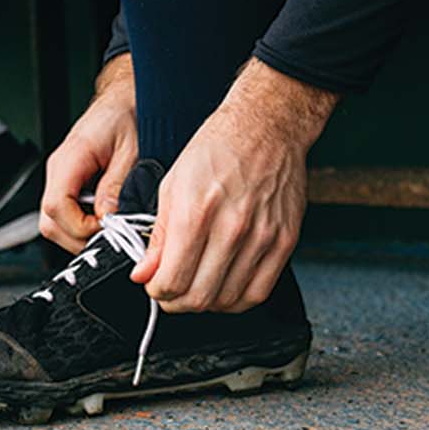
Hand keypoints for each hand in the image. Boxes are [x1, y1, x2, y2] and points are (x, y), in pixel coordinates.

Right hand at [40, 55, 137, 251]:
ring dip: (80, 233)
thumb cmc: (129, 113)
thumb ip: (118, 186)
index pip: (56, 207)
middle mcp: (59, 168)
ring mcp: (61, 176)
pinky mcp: (69, 181)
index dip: (80, 228)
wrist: (126, 96)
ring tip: (109, 228)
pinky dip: (82, 223)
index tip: (106, 229)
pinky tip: (103, 218)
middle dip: (79, 238)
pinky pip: (65, 212)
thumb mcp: (133, 150)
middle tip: (110, 236)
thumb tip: (108, 216)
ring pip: (54, 222)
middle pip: (49, 222)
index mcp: (71, 158)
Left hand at [131, 61, 336, 313]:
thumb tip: (144, 274)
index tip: (154, 284)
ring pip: (228, 300)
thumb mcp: (172, 185)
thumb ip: (157, 236)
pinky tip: (224, 286)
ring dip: (206, 301)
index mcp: (197, 212)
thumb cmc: (216, 149)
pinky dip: (236, 299)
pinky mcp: (285, 241)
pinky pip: (258, 292)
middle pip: (198, 297)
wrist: (265, 127)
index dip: (156, 290)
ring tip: (197, 285)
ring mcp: (262, 237)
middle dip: (176, 302)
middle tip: (171, 290)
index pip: (171, 280)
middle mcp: (232, 228)